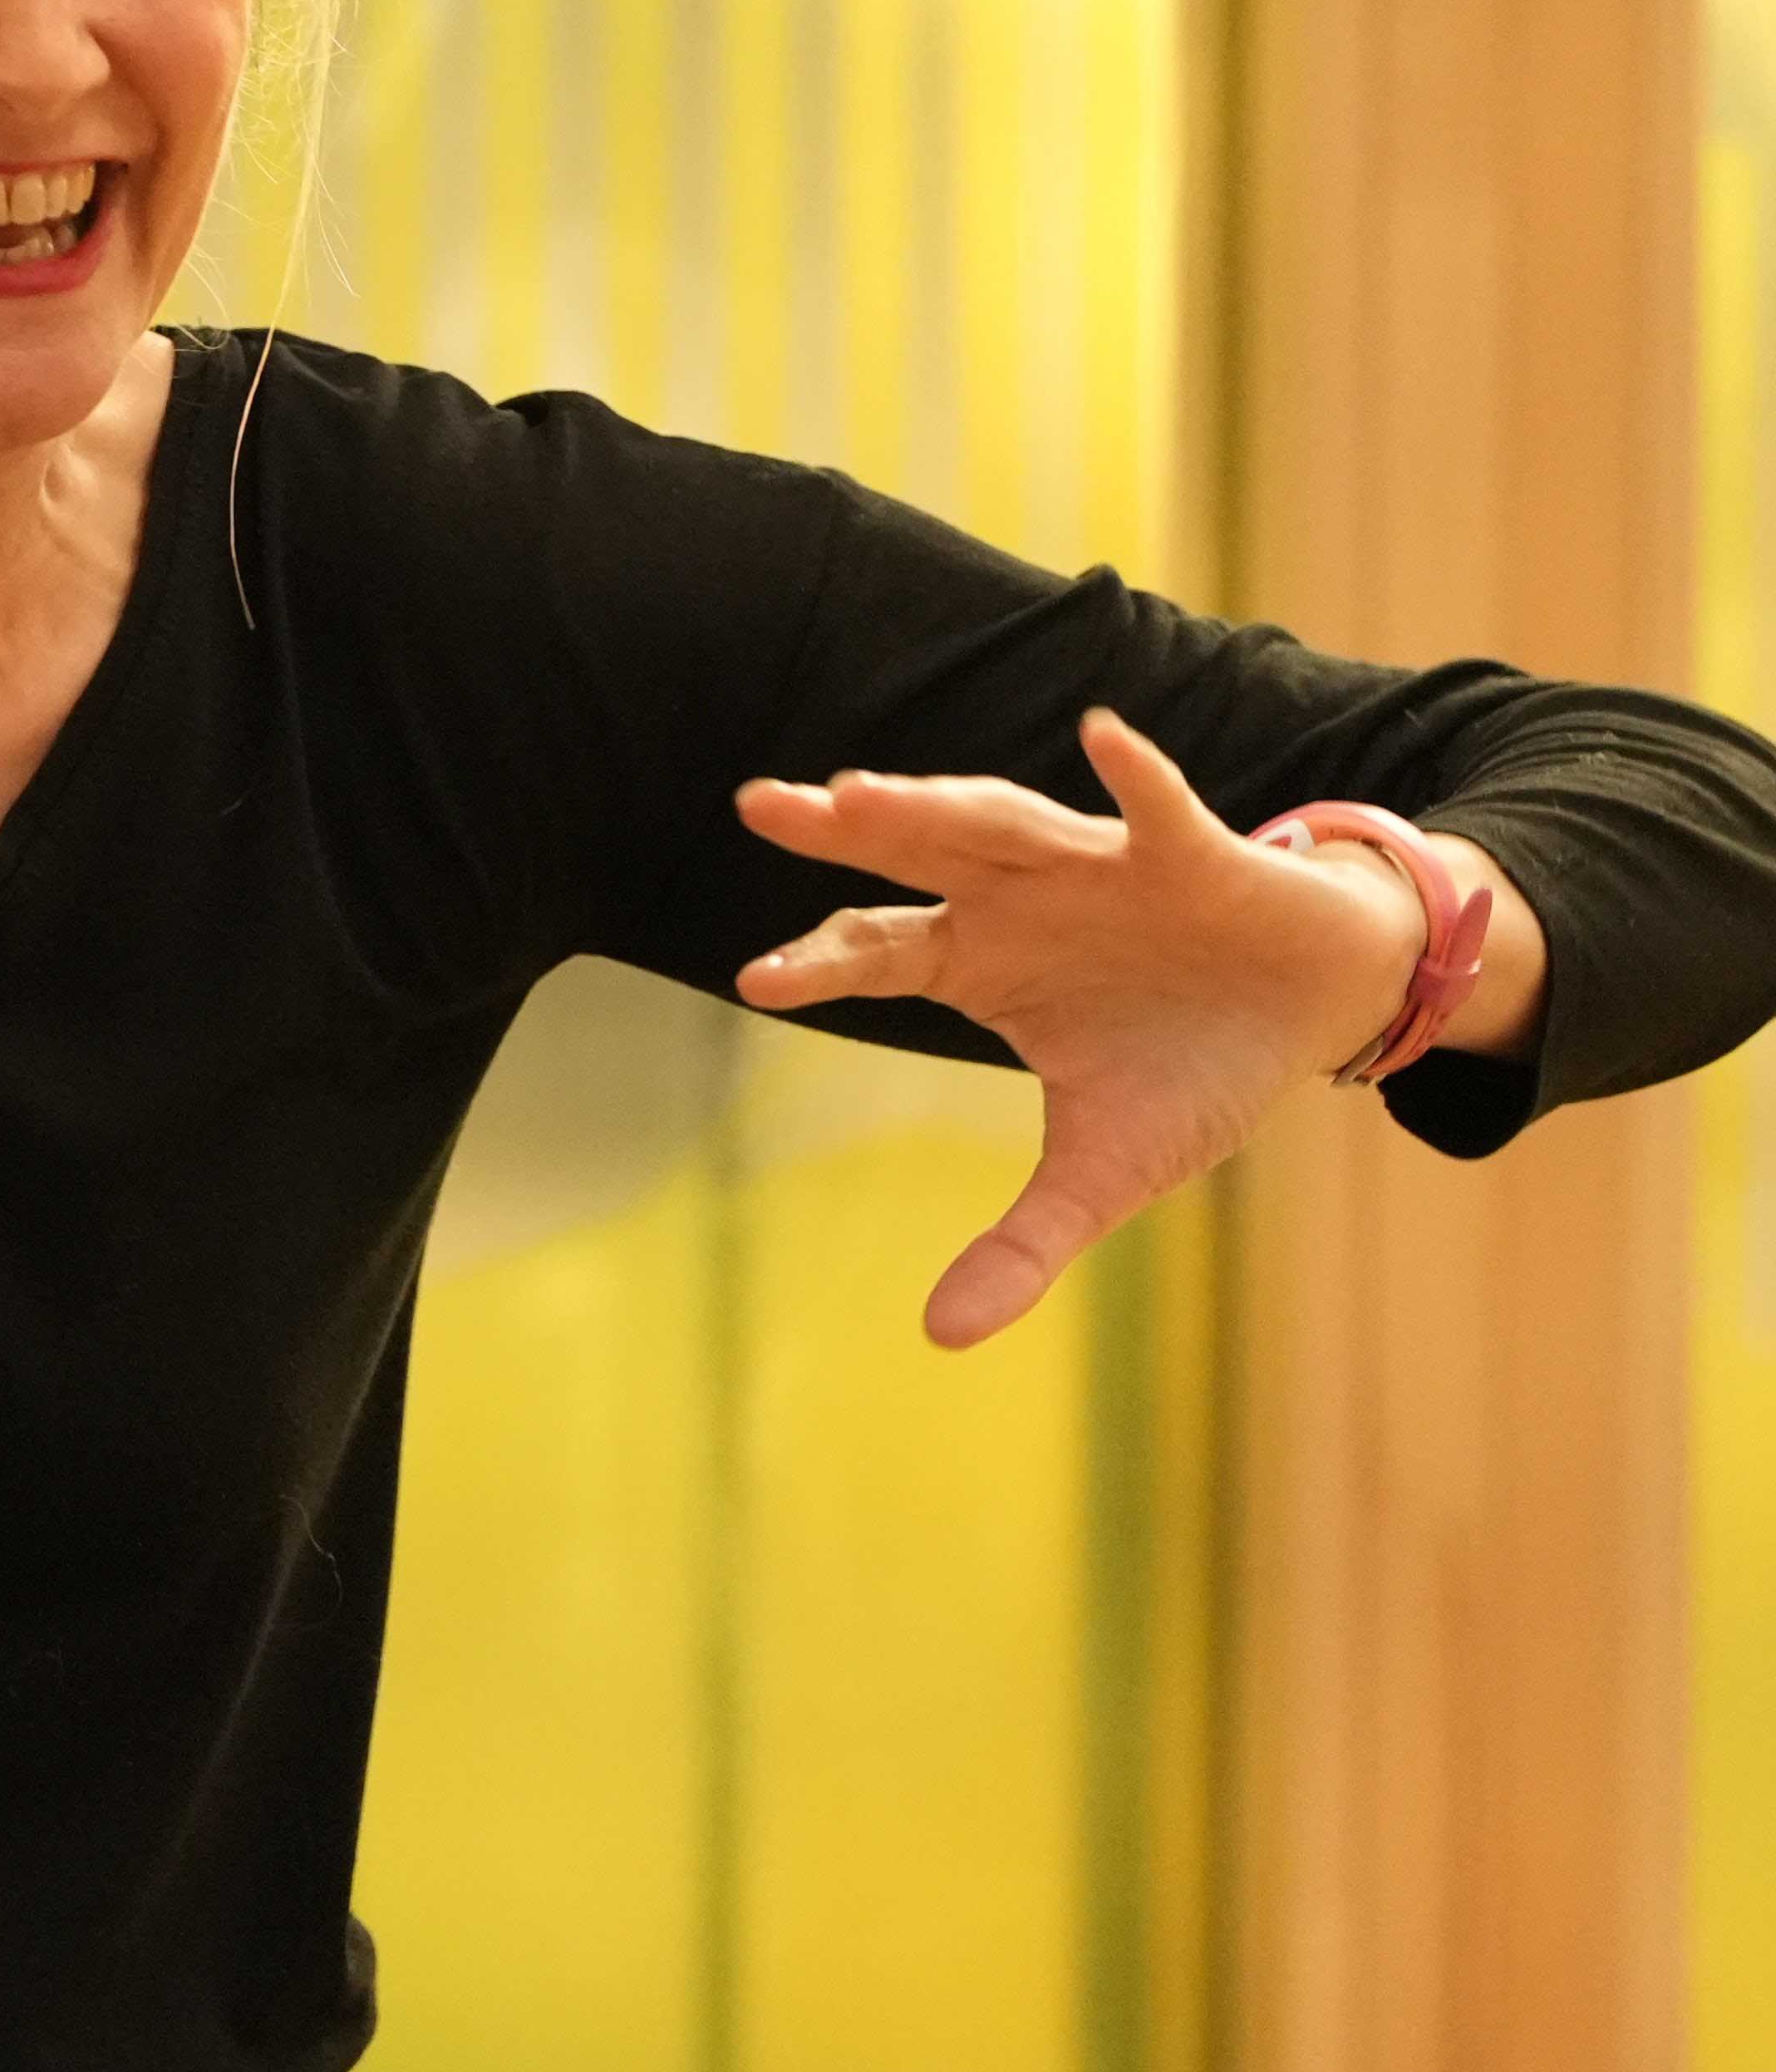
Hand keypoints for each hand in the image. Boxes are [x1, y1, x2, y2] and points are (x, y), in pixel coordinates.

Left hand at [733, 707, 1422, 1351]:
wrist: (1317, 1006)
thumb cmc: (1193, 1068)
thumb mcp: (1108, 1171)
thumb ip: (1022, 1244)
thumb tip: (940, 1338)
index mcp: (983, 961)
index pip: (879, 952)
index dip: (820, 963)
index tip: (753, 980)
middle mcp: (1021, 897)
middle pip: (915, 854)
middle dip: (846, 831)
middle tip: (766, 806)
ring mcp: (1100, 865)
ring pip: (1005, 819)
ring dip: (942, 802)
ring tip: (866, 790)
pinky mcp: (1194, 852)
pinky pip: (1158, 806)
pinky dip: (1134, 775)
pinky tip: (1103, 733)